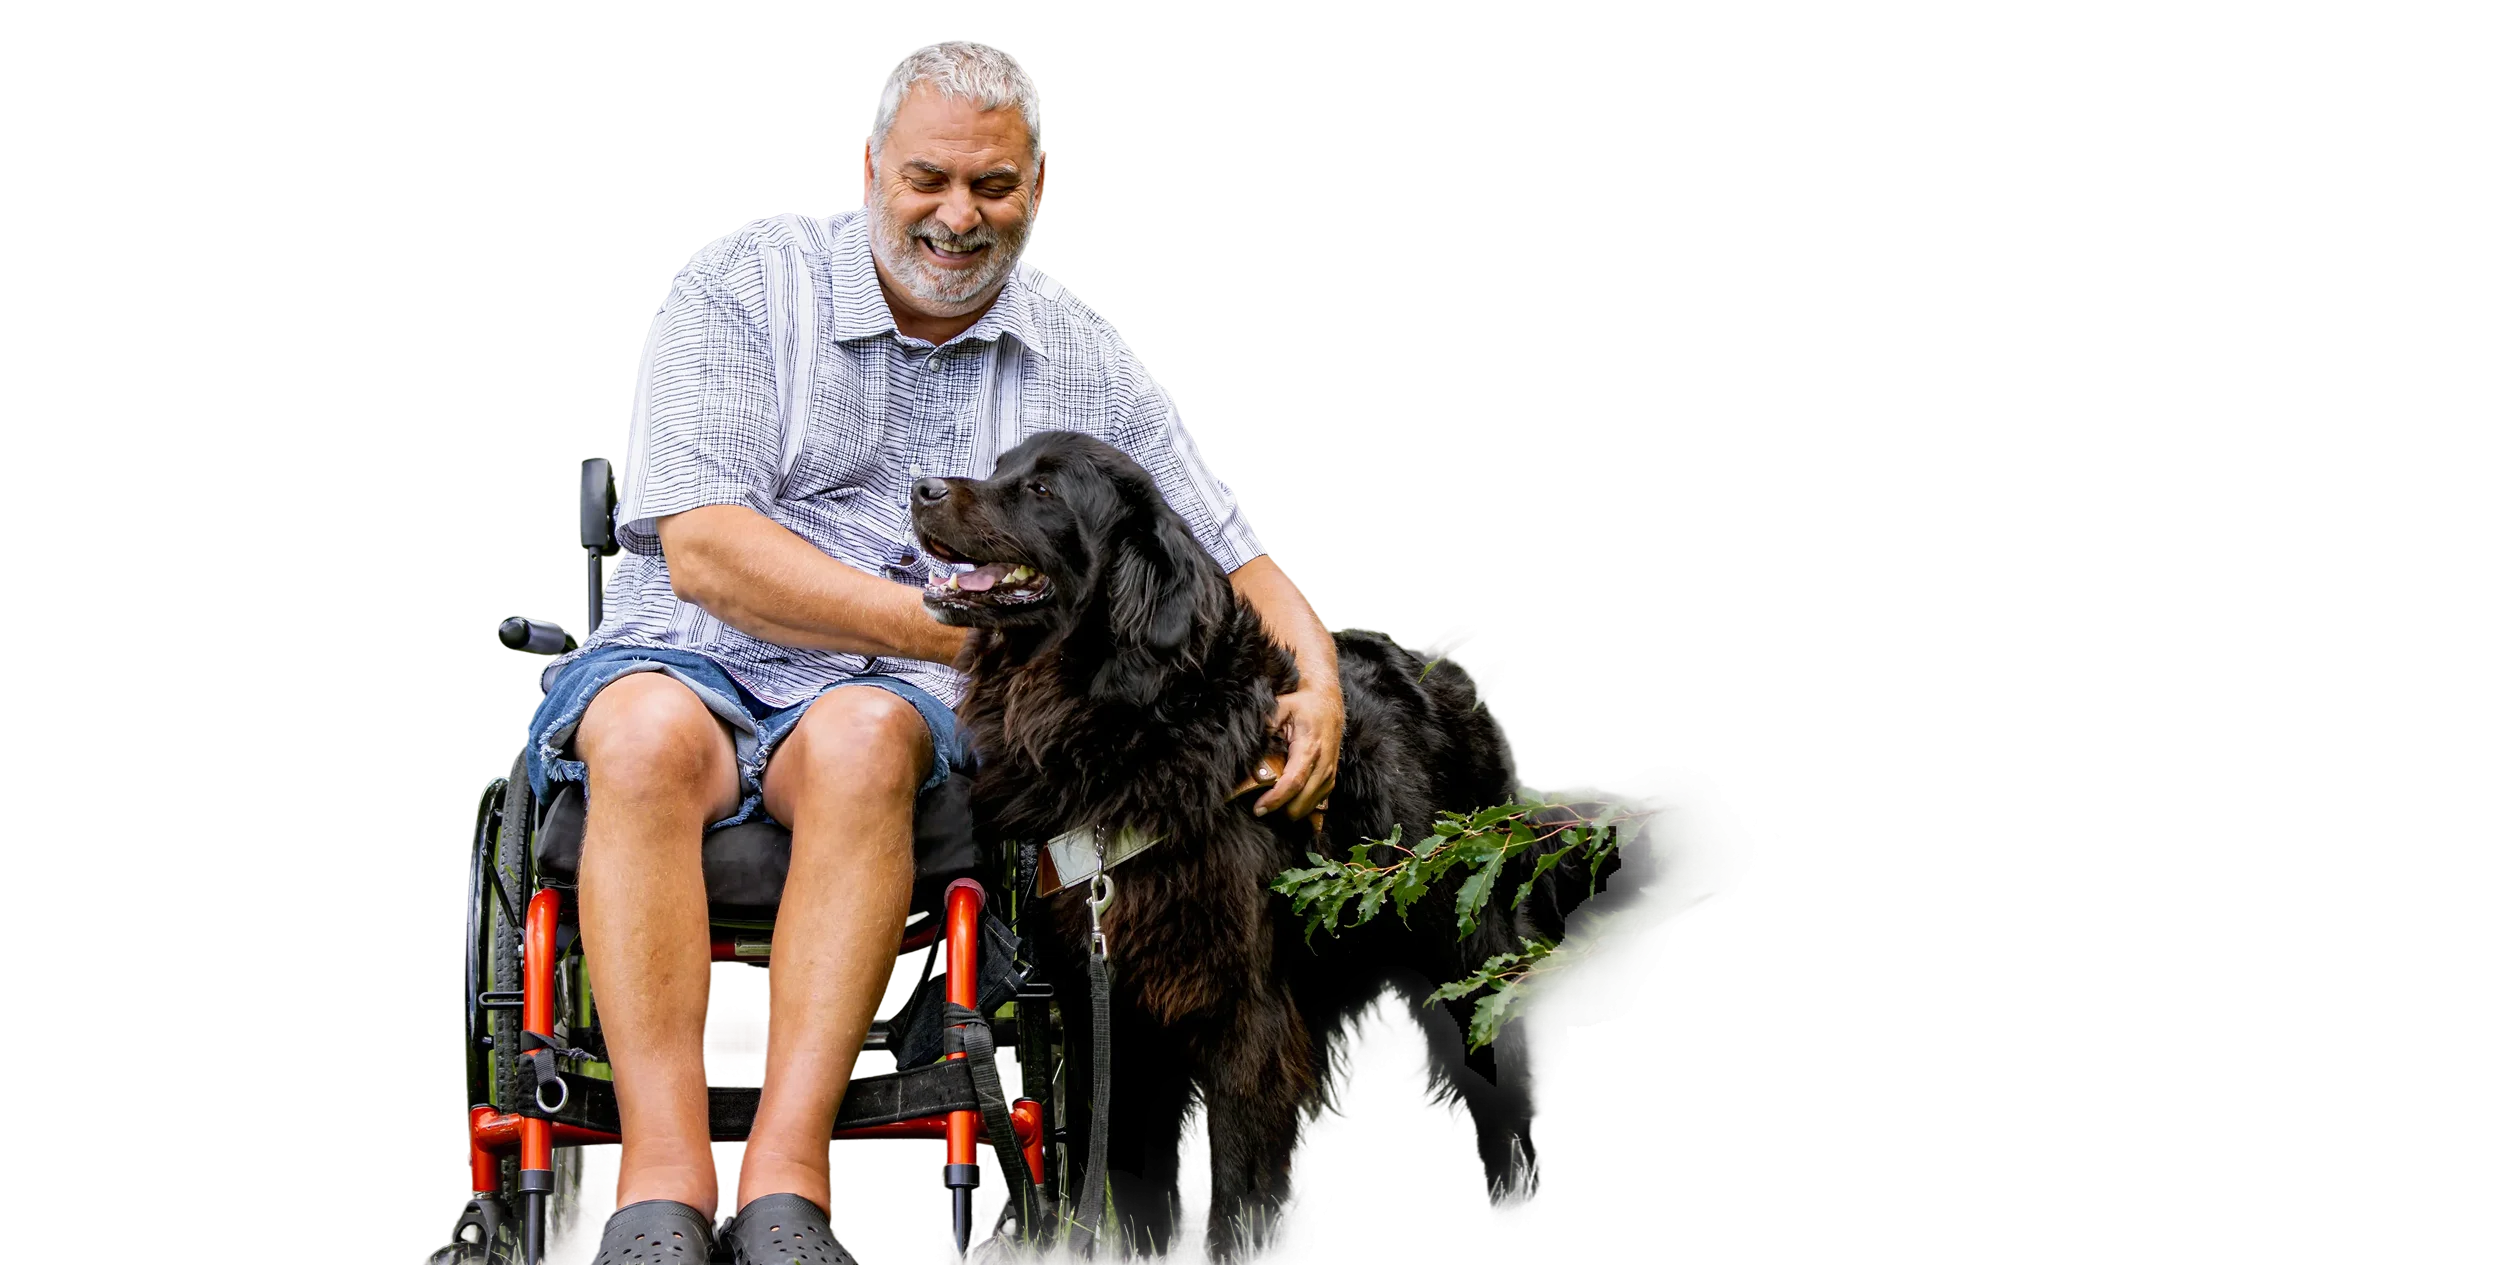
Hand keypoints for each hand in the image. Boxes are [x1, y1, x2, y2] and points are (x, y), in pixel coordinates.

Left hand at [1256, 684, 1341, 820]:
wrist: (1328, 702)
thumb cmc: (1303, 705)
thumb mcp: (1280, 708)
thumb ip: (1265, 728)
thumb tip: (1249, 751)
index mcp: (1309, 748)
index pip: (1293, 782)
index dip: (1276, 800)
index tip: (1258, 808)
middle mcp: (1323, 764)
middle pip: (1302, 802)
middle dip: (1281, 810)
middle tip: (1260, 807)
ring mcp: (1330, 773)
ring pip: (1312, 806)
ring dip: (1291, 810)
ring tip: (1273, 803)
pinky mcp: (1332, 778)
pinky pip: (1319, 803)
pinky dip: (1303, 808)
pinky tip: (1289, 804)